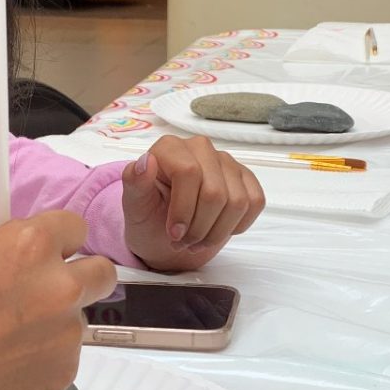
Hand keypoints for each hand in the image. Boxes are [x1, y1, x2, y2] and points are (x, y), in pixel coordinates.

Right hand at [0, 212, 115, 389]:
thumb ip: (4, 257)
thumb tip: (24, 262)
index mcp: (29, 246)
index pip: (75, 226)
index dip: (59, 241)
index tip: (49, 252)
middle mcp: (58, 286)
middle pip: (102, 272)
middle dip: (81, 277)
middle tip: (47, 293)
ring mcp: (66, 334)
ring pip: (78, 319)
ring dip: (55, 324)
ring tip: (5, 342)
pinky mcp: (62, 374)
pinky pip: (64, 357)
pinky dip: (42, 361)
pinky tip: (4, 369)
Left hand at [121, 135, 265, 272]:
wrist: (168, 234)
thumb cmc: (148, 218)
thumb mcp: (134, 207)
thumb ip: (134, 183)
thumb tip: (146, 162)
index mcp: (169, 147)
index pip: (188, 173)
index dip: (183, 209)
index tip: (173, 234)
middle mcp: (200, 148)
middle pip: (215, 192)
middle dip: (199, 228)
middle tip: (183, 242)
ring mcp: (225, 162)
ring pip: (237, 202)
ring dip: (217, 232)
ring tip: (196, 241)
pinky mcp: (245, 179)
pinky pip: (255, 202)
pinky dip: (237, 226)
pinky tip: (217, 229)